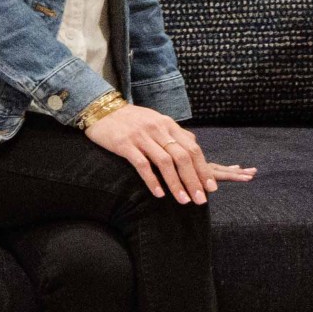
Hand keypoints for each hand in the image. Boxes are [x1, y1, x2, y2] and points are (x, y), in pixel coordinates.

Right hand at [82, 103, 249, 204]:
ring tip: (184, 201)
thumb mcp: (156, 120)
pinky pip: (142, 164)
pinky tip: (159, 194)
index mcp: (167, 124)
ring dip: (176, 184)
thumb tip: (194, 144)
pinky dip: (152, 180)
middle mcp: (157, 129)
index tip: (211, 188)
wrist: (101, 110)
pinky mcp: (124, 144)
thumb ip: (175, 133)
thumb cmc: (131, 119)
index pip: (192, 149)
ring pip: (164, 162)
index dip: (203, 170)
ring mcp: (141, 136)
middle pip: (182, 157)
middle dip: (194, 180)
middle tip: (201, 200)